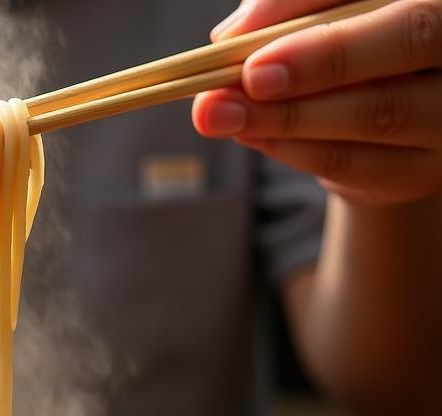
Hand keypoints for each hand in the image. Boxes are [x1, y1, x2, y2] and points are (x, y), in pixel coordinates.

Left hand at [192, 0, 441, 204]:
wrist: (388, 124)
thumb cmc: (352, 47)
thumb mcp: (325, 16)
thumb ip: (288, 11)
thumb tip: (229, 37)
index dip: (312, 5)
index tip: (245, 35)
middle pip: (410, 37)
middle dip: (322, 59)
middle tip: (249, 79)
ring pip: (379, 111)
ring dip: (289, 116)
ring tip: (223, 114)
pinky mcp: (426, 169)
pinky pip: (358, 162)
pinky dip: (295, 149)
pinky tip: (252, 136)